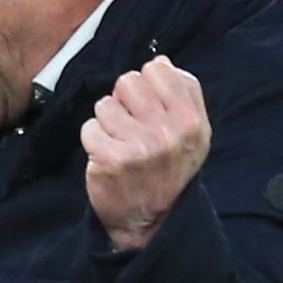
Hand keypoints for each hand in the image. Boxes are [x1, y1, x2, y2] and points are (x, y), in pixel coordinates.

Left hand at [83, 56, 210, 251]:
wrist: (151, 222)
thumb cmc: (170, 169)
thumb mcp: (193, 133)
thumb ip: (184, 93)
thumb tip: (159, 61)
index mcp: (191, 121)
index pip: (156, 69)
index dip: (147, 84)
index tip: (149, 107)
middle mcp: (168, 133)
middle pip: (127, 81)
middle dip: (124, 101)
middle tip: (131, 126)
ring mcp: (139, 147)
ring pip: (105, 105)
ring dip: (107, 123)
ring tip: (120, 143)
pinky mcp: (111, 160)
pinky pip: (89, 127)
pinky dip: (93, 141)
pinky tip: (106, 156)